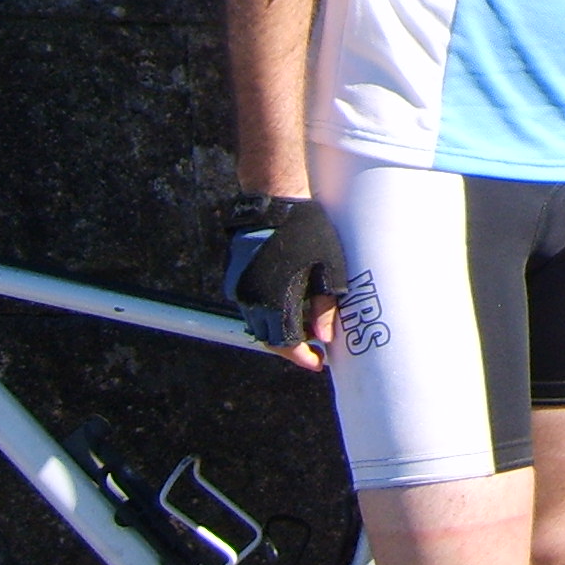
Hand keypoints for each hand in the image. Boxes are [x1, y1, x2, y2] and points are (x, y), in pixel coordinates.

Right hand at [223, 195, 346, 368]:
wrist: (275, 202)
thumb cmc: (307, 231)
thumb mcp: (328, 268)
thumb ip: (326, 306)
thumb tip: (326, 337)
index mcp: (275, 302)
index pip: (286, 345)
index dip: (303, 357)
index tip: (318, 362)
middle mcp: (252, 301)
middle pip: (271, 338)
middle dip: (293, 346)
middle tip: (316, 344)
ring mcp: (241, 291)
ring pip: (259, 323)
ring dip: (280, 329)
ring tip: (306, 323)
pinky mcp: (236, 280)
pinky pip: (252, 306)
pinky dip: (269, 312)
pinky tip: (289, 303)